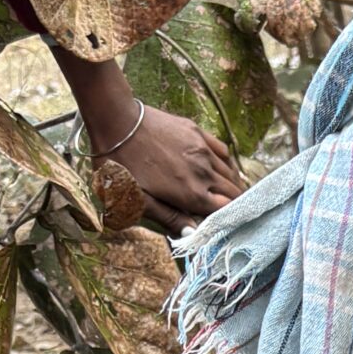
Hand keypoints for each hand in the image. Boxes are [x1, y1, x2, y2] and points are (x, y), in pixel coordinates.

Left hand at [107, 104, 243, 228]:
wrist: (116, 121)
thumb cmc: (122, 164)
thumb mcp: (139, 199)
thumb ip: (169, 217)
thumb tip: (193, 232)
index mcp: (192, 193)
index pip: (227, 209)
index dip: (229, 217)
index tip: (226, 222)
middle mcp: (204, 172)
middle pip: (233, 192)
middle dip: (235, 203)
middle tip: (230, 209)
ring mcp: (203, 150)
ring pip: (230, 172)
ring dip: (232, 184)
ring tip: (228, 192)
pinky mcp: (198, 133)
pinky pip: (223, 151)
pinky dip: (227, 163)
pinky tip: (222, 168)